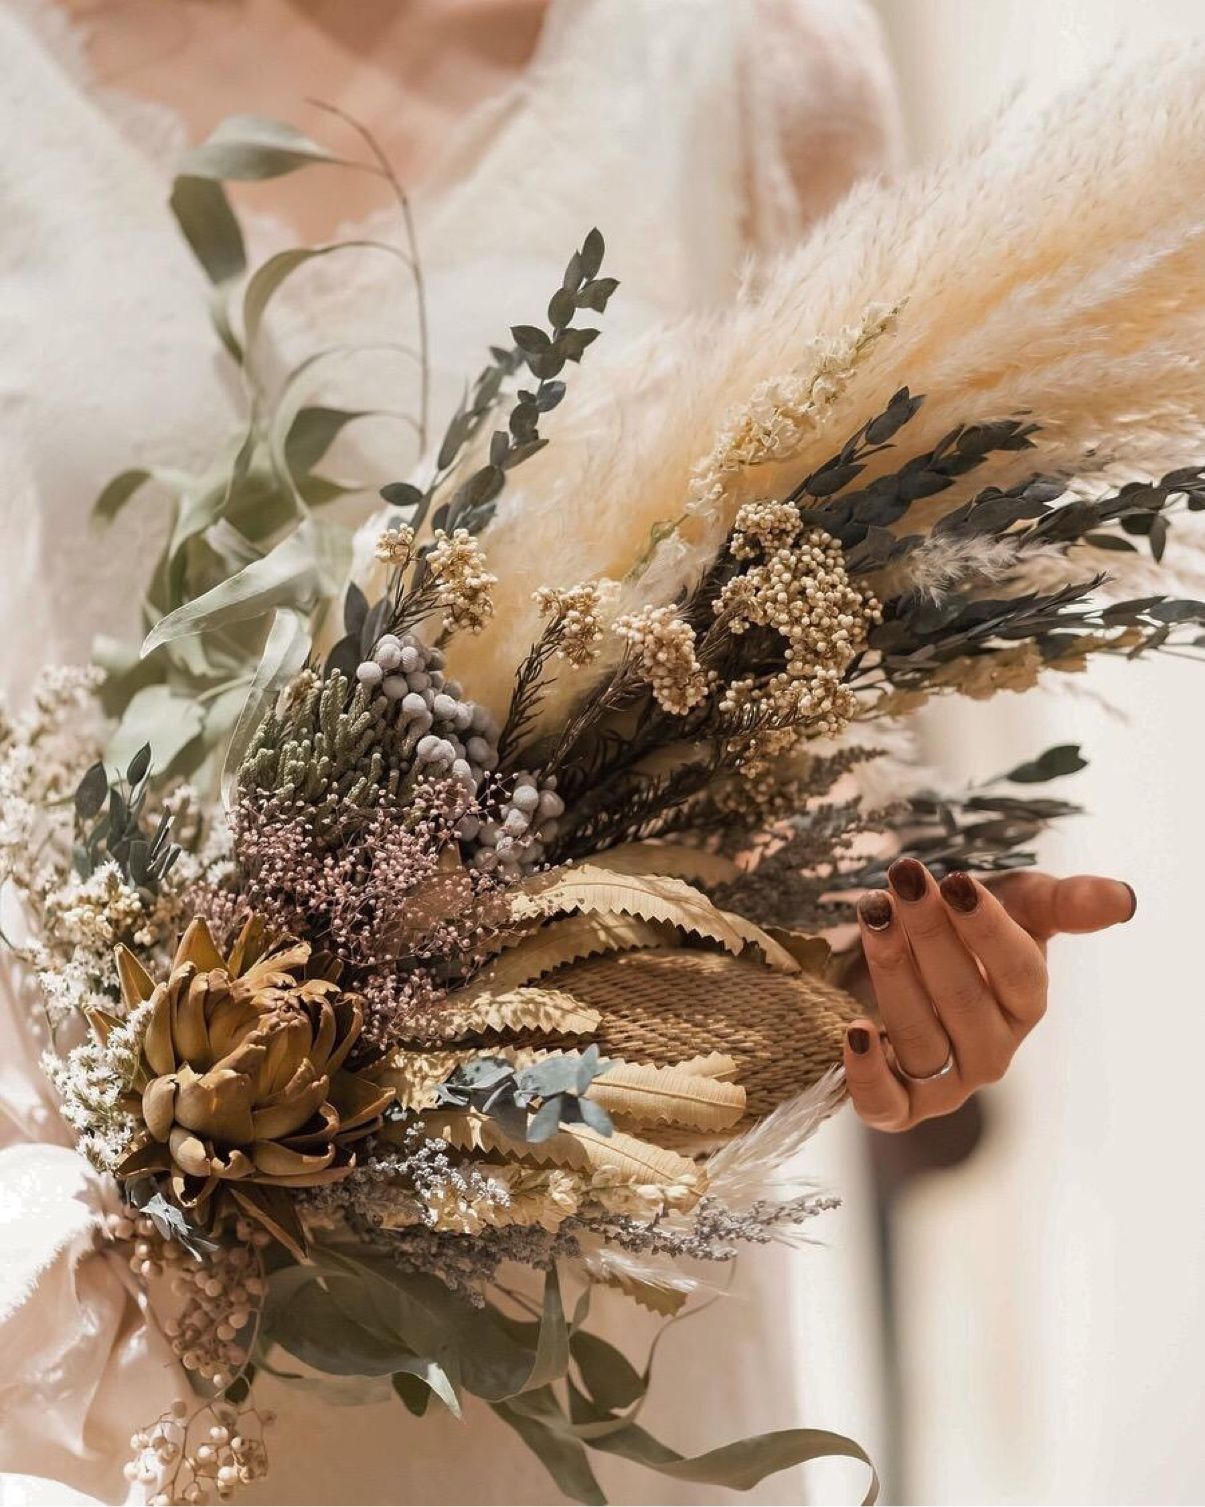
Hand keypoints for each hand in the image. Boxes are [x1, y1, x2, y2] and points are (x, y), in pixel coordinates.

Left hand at [842, 859, 1136, 1130]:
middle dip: (930, 933)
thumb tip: (1123, 899)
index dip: (987, 928)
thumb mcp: (1013, 903)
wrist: (898, 961)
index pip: (1018, 972)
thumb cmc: (962, 929)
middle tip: (902, 880)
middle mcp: (991, 1049)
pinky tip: (856, 1030)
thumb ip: (1065, 903)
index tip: (955, 881)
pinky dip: (869, 1075)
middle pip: (963, 999)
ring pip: (921, 1038)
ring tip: (873, 914)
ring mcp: (946, 1081)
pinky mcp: (897, 1103)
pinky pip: (886, 1105)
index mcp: (1026, 1003)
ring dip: (892, 972)